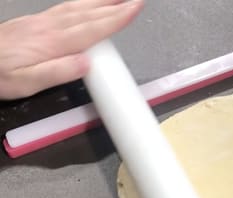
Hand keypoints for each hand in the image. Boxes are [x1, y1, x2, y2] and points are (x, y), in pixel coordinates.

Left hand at [0, 0, 142, 99]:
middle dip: (114, 6)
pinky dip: (82, 4)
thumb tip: (87, 63)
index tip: (135, 7)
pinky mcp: (34, 22)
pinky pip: (65, 8)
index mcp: (52, 43)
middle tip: (135, 0)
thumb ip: (57, 72)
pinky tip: (88, 5)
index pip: (91, 29)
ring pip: (77, 8)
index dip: (115, 18)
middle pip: (88, 14)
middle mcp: (49, 28)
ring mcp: (41, 22)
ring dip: (100, 2)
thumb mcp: (26, 83)